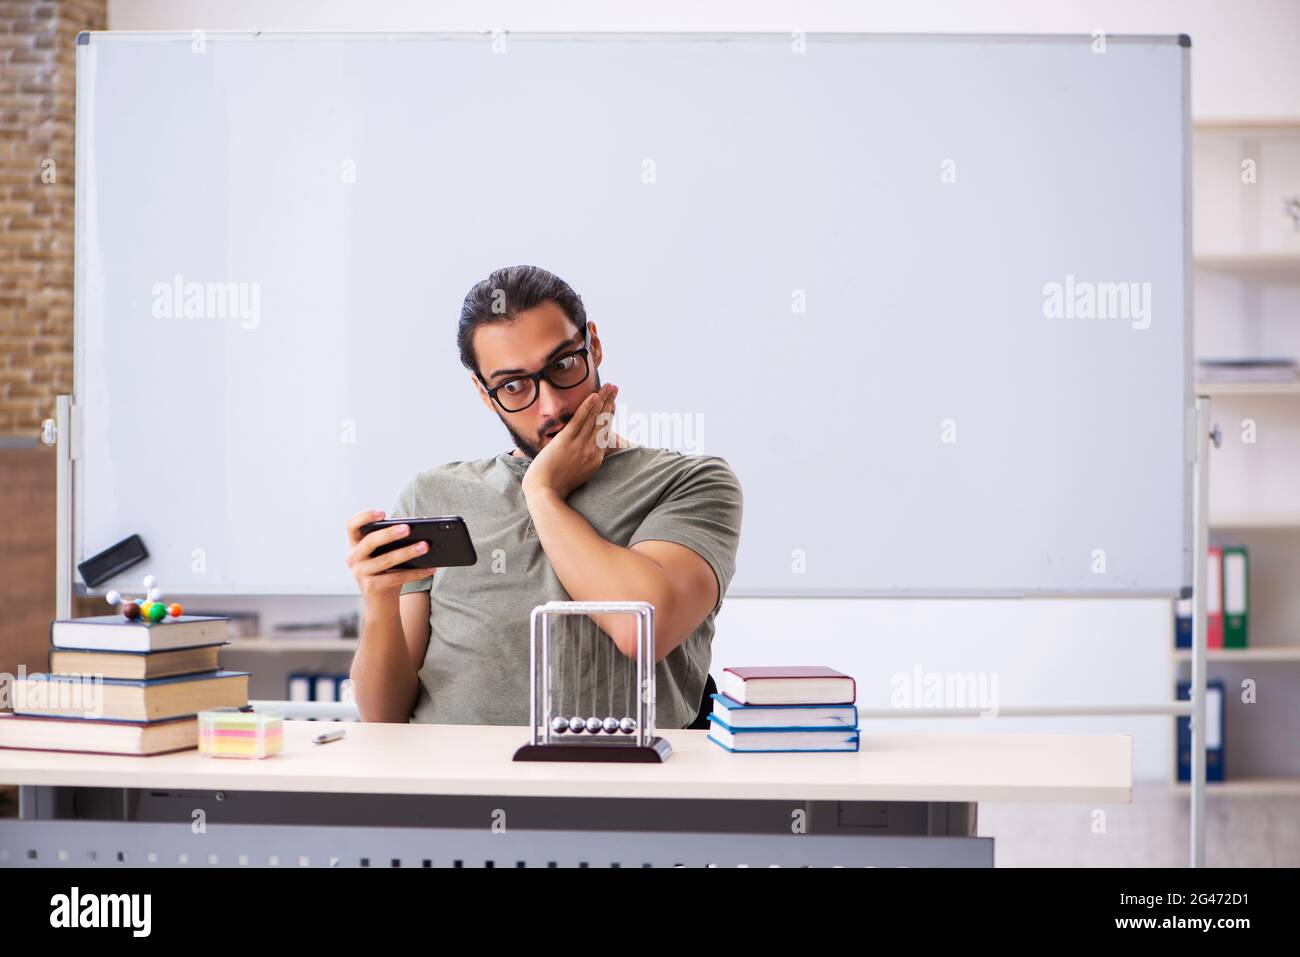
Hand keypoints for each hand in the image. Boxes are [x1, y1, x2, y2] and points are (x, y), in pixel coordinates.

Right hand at [345, 509, 436, 600]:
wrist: (380, 603)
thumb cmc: (386, 573)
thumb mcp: (385, 555)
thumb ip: (393, 543)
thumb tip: (419, 533)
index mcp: (356, 546)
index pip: (351, 526)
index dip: (364, 517)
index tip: (383, 513)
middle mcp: (353, 558)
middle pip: (370, 541)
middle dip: (389, 534)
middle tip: (408, 528)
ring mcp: (360, 574)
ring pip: (386, 560)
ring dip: (408, 552)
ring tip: (425, 546)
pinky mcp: (371, 587)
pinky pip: (396, 577)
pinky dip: (416, 573)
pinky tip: (430, 568)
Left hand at [522, 383, 617, 500]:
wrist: (546, 493)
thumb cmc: (557, 486)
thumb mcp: (578, 475)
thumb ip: (584, 461)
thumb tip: (584, 452)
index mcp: (595, 459)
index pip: (605, 432)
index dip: (609, 415)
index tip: (612, 403)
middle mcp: (591, 450)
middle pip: (603, 422)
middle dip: (609, 402)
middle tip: (614, 387)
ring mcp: (579, 445)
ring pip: (594, 418)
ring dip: (602, 399)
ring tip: (608, 386)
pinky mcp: (566, 442)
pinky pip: (579, 421)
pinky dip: (587, 407)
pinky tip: (593, 396)